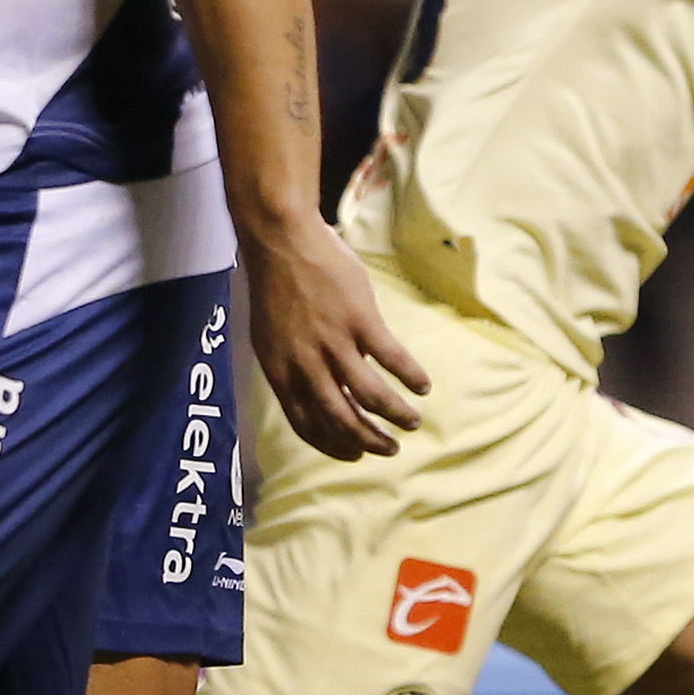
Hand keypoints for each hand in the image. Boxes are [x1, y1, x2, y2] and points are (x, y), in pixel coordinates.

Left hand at [240, 218, 429, 460]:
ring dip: (396, 415)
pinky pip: (392, 358)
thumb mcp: (270, 338)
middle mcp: (307, 366)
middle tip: (389, 448)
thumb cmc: (275, 286)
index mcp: (282, 373)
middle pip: (342, 420)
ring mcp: (335, 343)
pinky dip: (410, 376)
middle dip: (369, 441)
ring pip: (370, 396)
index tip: (355, 454)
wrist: (282, 240)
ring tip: (412, 422)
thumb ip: (291, 368)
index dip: (334, 446)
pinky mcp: (360, 320)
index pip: (308, 426)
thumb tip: (315, 391)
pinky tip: (423, 385)